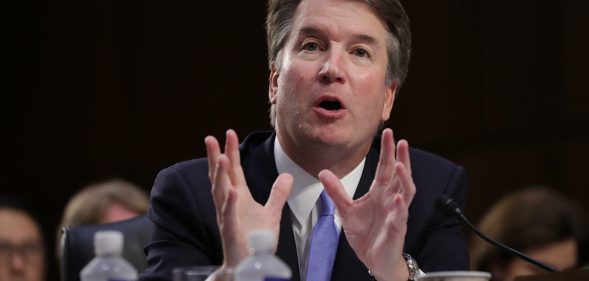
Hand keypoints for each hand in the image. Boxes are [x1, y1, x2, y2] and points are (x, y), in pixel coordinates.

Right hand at [205, 130, 292, 275]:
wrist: (249, 264)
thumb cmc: (256, 240)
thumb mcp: (271, 213)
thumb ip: (277, 194)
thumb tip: (287, 176)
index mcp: (239, 197)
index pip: (233, 170)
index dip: (231, 152)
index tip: (229, 133)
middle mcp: (230, 204)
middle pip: (221, 176)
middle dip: (215, 157)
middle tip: (210, 138)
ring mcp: (228, 217)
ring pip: (220, 192)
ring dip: (220, 175)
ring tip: (220, 157)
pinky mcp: (231, 231)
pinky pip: (229, 215)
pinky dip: (230, 202)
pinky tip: (232, 189)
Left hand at [319, 128, 415, 280]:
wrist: (373, 259)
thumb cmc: (366, 234)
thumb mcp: (346, 210)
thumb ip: (336, 191)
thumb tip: (323, 172)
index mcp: (380, 192)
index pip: (386, 168)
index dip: (388, 151)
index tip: (388, 133)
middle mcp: (391, 199)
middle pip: (399, 174)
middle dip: (401, 157)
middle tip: (400, 140)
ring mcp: (396, 213)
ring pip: (406, 192)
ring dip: (404, 178)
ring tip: (400, 164)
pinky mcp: (397, 229)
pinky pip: (400, 216)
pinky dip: (399, 207)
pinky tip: (397, 198)